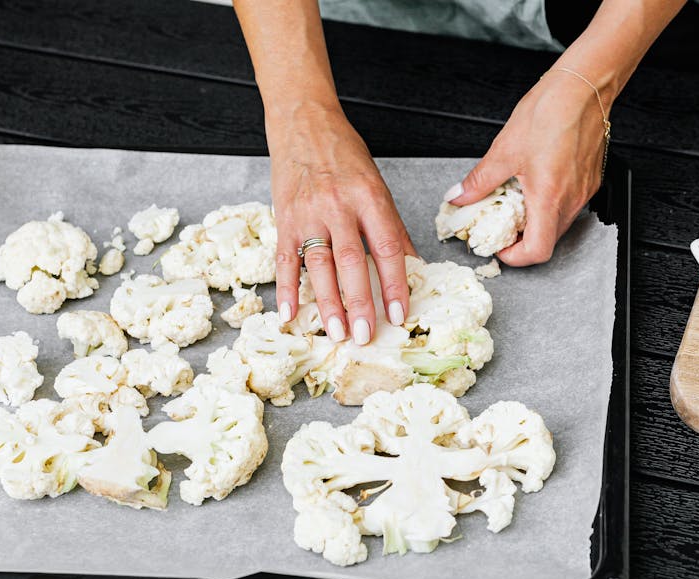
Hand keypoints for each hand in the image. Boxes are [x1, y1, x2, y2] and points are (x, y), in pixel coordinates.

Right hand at [268, 102, 415, 344]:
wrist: (303, 122)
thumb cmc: (345, 155)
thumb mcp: (377, 186)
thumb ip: (392, 228)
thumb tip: (415, 266)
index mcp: (369, 198)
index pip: (387, 248)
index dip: (395, 284)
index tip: (401, 315)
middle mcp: (338, 206)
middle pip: (352, 261)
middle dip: (360, 302)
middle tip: (365, 335)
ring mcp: (308, 213)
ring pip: (319, 264)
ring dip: (328, 302)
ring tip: (336, 333)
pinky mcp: (284, 218)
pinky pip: (284, 259)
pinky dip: (286, 288)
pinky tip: (290, 313)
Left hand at [445, 70, 608, 265]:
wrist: (584, 86)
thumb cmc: (551, 111)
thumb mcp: (505, 149)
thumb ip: (480, 181)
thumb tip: (459, 196)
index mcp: (549, 197)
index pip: (537, 251)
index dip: (515, 257)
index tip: (500, 247)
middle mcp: (571, 199)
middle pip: (548, 240)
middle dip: (522, 239)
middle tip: (502, 225)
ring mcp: (584, 191)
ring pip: (559, 223)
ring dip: (537, 221)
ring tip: (517, 202)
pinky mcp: (591, 180)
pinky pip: (570, 204)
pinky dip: (550, 204)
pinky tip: (535, 184)